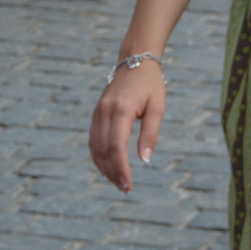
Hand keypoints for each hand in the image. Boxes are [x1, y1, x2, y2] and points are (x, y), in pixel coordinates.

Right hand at [90, 61, 165, 191]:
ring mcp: (98, 112)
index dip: (121, 169)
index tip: (129, 184)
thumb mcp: (157, 108)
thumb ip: (150, 134)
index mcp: (121, 110)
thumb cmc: (151, 85)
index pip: (116, 146)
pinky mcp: (96, 113)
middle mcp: (105, 111)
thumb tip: (145, 160)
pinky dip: (98, 156)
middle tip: (125, 189)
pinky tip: (107, 167)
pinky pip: (93, 139)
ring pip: (94, 146)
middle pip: (103, 150)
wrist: (135, 61)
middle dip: (112, 172)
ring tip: (117, 182)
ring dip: (104, 167)